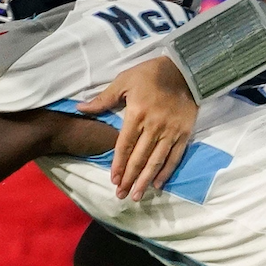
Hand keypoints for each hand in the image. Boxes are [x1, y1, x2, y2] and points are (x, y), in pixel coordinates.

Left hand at [78, 56, 197, 200]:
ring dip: (145, 181)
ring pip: (156, 161)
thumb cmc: (150, 74)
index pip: (125, 145)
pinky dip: (166, 172)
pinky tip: (157, 184)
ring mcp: (170, 132)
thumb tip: (80, 108)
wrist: (185, 70)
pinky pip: (174, 157)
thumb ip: (103, 99)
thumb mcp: (124, 81)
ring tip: (137, 196)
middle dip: (129, 178)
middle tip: (121, 195)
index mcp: (137, 114)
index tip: (113, 180)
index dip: (118, 164)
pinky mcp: (184, 134)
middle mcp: (154, 126)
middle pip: (139, 158)